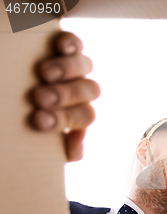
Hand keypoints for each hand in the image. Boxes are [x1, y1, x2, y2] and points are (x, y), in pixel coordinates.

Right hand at [31, 31, 99, 161]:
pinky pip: (75, 43)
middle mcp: (81, 90)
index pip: (83, 117)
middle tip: (40, 98)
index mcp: (77, 112)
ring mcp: (76, 68)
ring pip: (85, 67)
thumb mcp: (35, 133)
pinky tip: (61, 47)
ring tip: (45, 73)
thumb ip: (54, 144)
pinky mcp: (67, 47)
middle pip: (88, 92)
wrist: (15, 91)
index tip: (39, 120)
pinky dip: (71, 44)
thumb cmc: (27, 115)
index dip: (64, 119)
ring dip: (67, 70)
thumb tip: (75, 153)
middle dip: (64, 96)